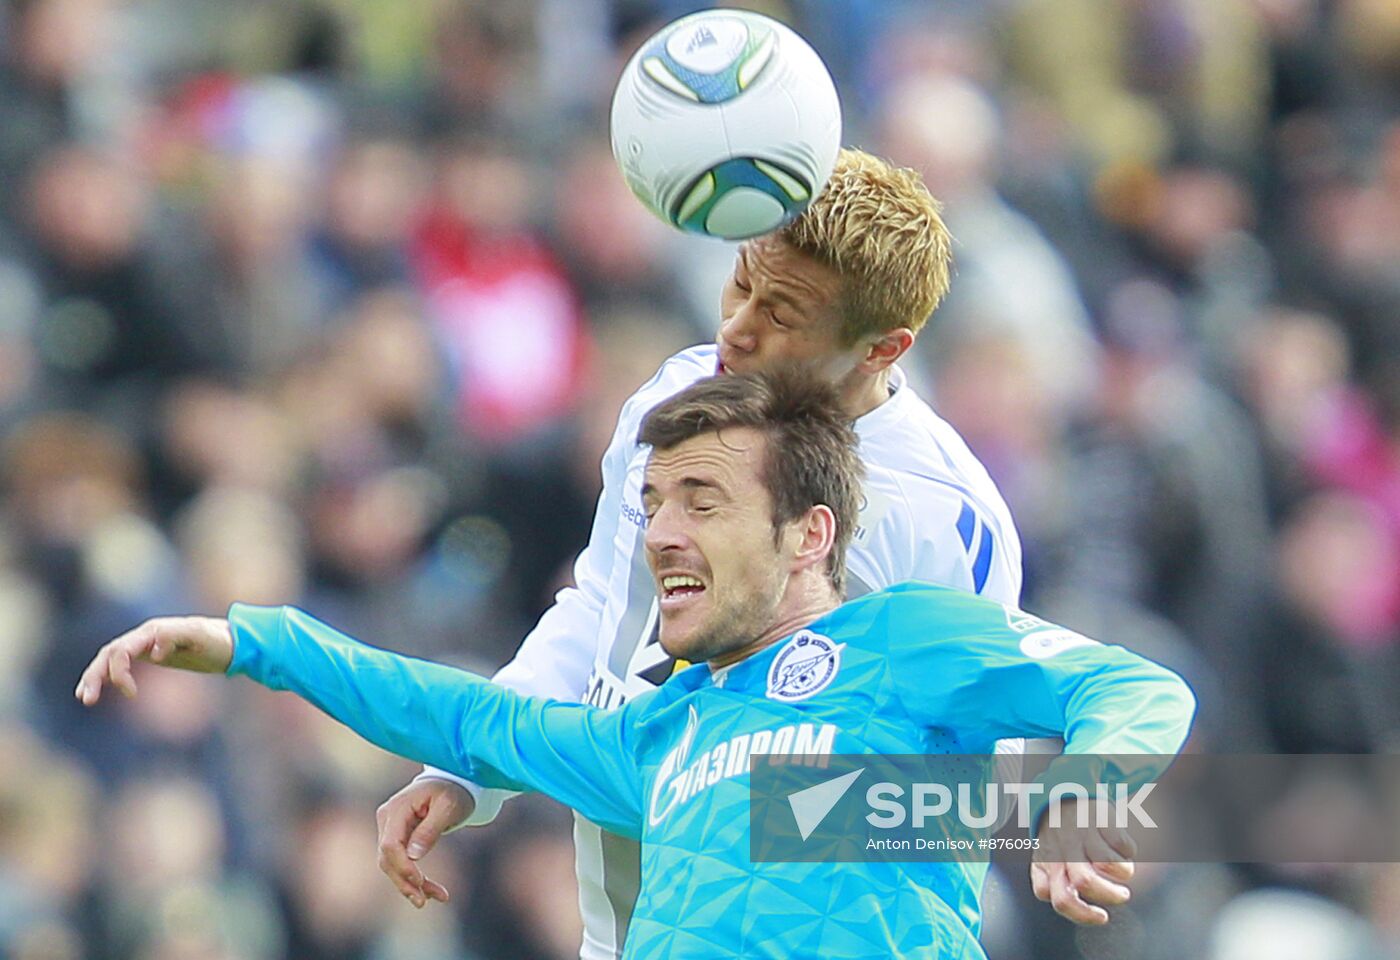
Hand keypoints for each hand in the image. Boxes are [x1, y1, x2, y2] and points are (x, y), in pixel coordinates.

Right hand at [75, 616, 233, 704]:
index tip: (131, 694)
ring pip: (111, 658)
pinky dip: (106, 676)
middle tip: (87, 699)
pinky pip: (120, 663)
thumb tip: (153, 652)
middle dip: (96, 675)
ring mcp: (145, 644)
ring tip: (84, 698)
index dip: (119, 671)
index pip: (123, 649)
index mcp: (154, 631)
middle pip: (110, 653)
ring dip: (95, 676)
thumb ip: (176, 637)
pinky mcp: (148, 653)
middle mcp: (145, 636)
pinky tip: (95, 691)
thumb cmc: (216, 640)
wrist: (229, 642)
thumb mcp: (200, 637)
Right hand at [376, 778, 475, 908]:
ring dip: (411, 885)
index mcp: (397, 809)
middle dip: (405, 882)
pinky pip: (401, 862)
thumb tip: (414, 855)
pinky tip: (432, 891)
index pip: (390, 844)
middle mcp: (387, 820)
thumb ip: (431, 829)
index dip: (402, 866)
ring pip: (392, 865)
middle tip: (424, 901)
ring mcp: (390, 829)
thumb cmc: (452, 791)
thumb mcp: (448, 806)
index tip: (420, 881)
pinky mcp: (397, 838)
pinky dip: (415, 878)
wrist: (452, 781)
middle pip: (387, 858)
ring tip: (437, 897)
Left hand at [1031, 798, 1136, 924]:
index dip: (1084, 914)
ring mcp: (1081, 834)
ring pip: (1106, 862)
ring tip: (1125, 871)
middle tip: (1122, 895)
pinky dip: (1129, 850)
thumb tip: (1075, 910)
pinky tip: (1123, 848)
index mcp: (1046, 866)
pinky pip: (1121, 842)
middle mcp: (1063, 850)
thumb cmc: (1055, 837)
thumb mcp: (1043, 860)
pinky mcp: (1099, 820)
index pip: (1061, 900)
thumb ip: (1049, 885)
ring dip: (1123, 873)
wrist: (1060, 795)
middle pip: (1085, 882)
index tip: (1103, 916)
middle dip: (1110, 895)